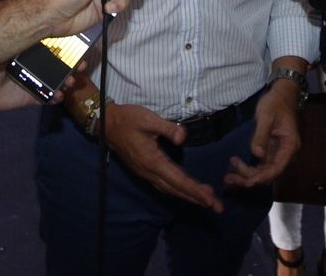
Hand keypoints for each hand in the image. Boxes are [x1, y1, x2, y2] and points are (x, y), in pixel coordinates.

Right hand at [102, 103, 221, 211]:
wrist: (107, 123)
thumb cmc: (129, 119)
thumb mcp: (148, 118)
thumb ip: (168, 128)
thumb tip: (183, 138)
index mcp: (152, 161)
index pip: (179, 180)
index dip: (195, 191)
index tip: (211, 200)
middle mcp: (150, 172)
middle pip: (177, 189)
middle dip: (198, 199)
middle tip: (218, 207)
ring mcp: (146, 173)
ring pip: (171, 189)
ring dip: (189, 196)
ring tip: (207, 200)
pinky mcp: (145, 170)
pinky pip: (165, 185)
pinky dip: (179, 190)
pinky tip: (186, 190)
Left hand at [224, 84, 299, 188]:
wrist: (281, 94)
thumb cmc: (276, 103)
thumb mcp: (266, 116)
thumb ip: (261, 135)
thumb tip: (257, 154)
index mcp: (289, 146)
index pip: (276, 168)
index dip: (262, 177)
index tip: (247, 182)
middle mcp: (285, 153)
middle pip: (269, 173)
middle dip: (250, 178)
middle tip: (229, 179)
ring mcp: (277, 152)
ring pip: (263, 171)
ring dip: (247, 175)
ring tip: (228, 176)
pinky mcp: (270, 149)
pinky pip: (260, 164)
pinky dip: (248, 168)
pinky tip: (235, 165)